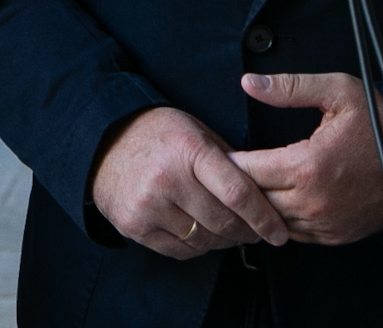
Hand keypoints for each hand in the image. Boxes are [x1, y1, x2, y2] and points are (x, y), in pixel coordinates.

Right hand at [89, 107, 289, 258]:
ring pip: (204, 239)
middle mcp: (167, 179)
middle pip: (223, 221)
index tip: (279, 232)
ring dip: (223, 241)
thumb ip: (228, 160)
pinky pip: (180, 250)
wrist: (103, 143)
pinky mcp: (134, 225)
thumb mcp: (196, 132)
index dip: (264, 218)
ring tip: (229, 232)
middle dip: (247, 232)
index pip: (238, 193)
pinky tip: (201, 233)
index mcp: (189, 150)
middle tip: (257, 232)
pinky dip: (197, 246)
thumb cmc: (158, 135)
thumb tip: (266, 193)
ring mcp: (148, 205)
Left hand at [231, 72, 382, 243]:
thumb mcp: (339, 92)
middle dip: (239, 183)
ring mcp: (325, 223)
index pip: (248, 170)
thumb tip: (248, 82)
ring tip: (247, 185)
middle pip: (255, 199)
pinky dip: (281, 219)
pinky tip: (277, 201)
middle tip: (225, 170)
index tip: (219, 151)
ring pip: (272, 221)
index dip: (230, 160)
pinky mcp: (336, 236)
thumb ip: (290, 87)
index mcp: (307, 166)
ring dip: (259, 204)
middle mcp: (313, 201)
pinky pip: (295, 234)